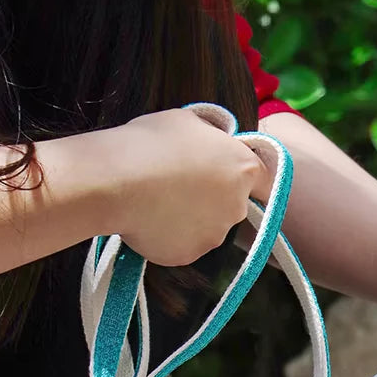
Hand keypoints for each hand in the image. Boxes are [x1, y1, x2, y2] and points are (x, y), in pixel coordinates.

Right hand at [104, 108, 272, 265]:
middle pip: (232, 204)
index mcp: (244, 169)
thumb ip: (210, 135)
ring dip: (189, 217)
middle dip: (211, 197)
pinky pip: (182, 244)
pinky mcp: (189, 255)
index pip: (264, 179)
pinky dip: (168, 235)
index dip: (244, 177)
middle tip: (177, 183)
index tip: (227, 175)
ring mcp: (214, 235)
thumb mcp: (186, 121)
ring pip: (207, 227)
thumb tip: (215, 138)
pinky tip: (146, 219)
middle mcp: (237, 206)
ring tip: (155, 200)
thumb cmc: (150, 143)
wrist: (113, 181)